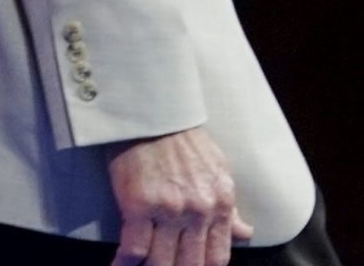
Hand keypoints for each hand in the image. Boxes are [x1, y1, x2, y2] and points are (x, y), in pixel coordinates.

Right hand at [108, 127, 251, 265]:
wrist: (151, 114)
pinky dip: (125, 263)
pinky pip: (133, 249)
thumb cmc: (183, 139)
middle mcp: (198, 212)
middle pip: (190, 264)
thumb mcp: (218, 171)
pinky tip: (119, 265)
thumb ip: (229, 209)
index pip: (217, 257)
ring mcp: (169, 211)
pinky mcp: (139, 205)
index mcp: (220, 204)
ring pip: (162, 262)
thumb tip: (243, 234)